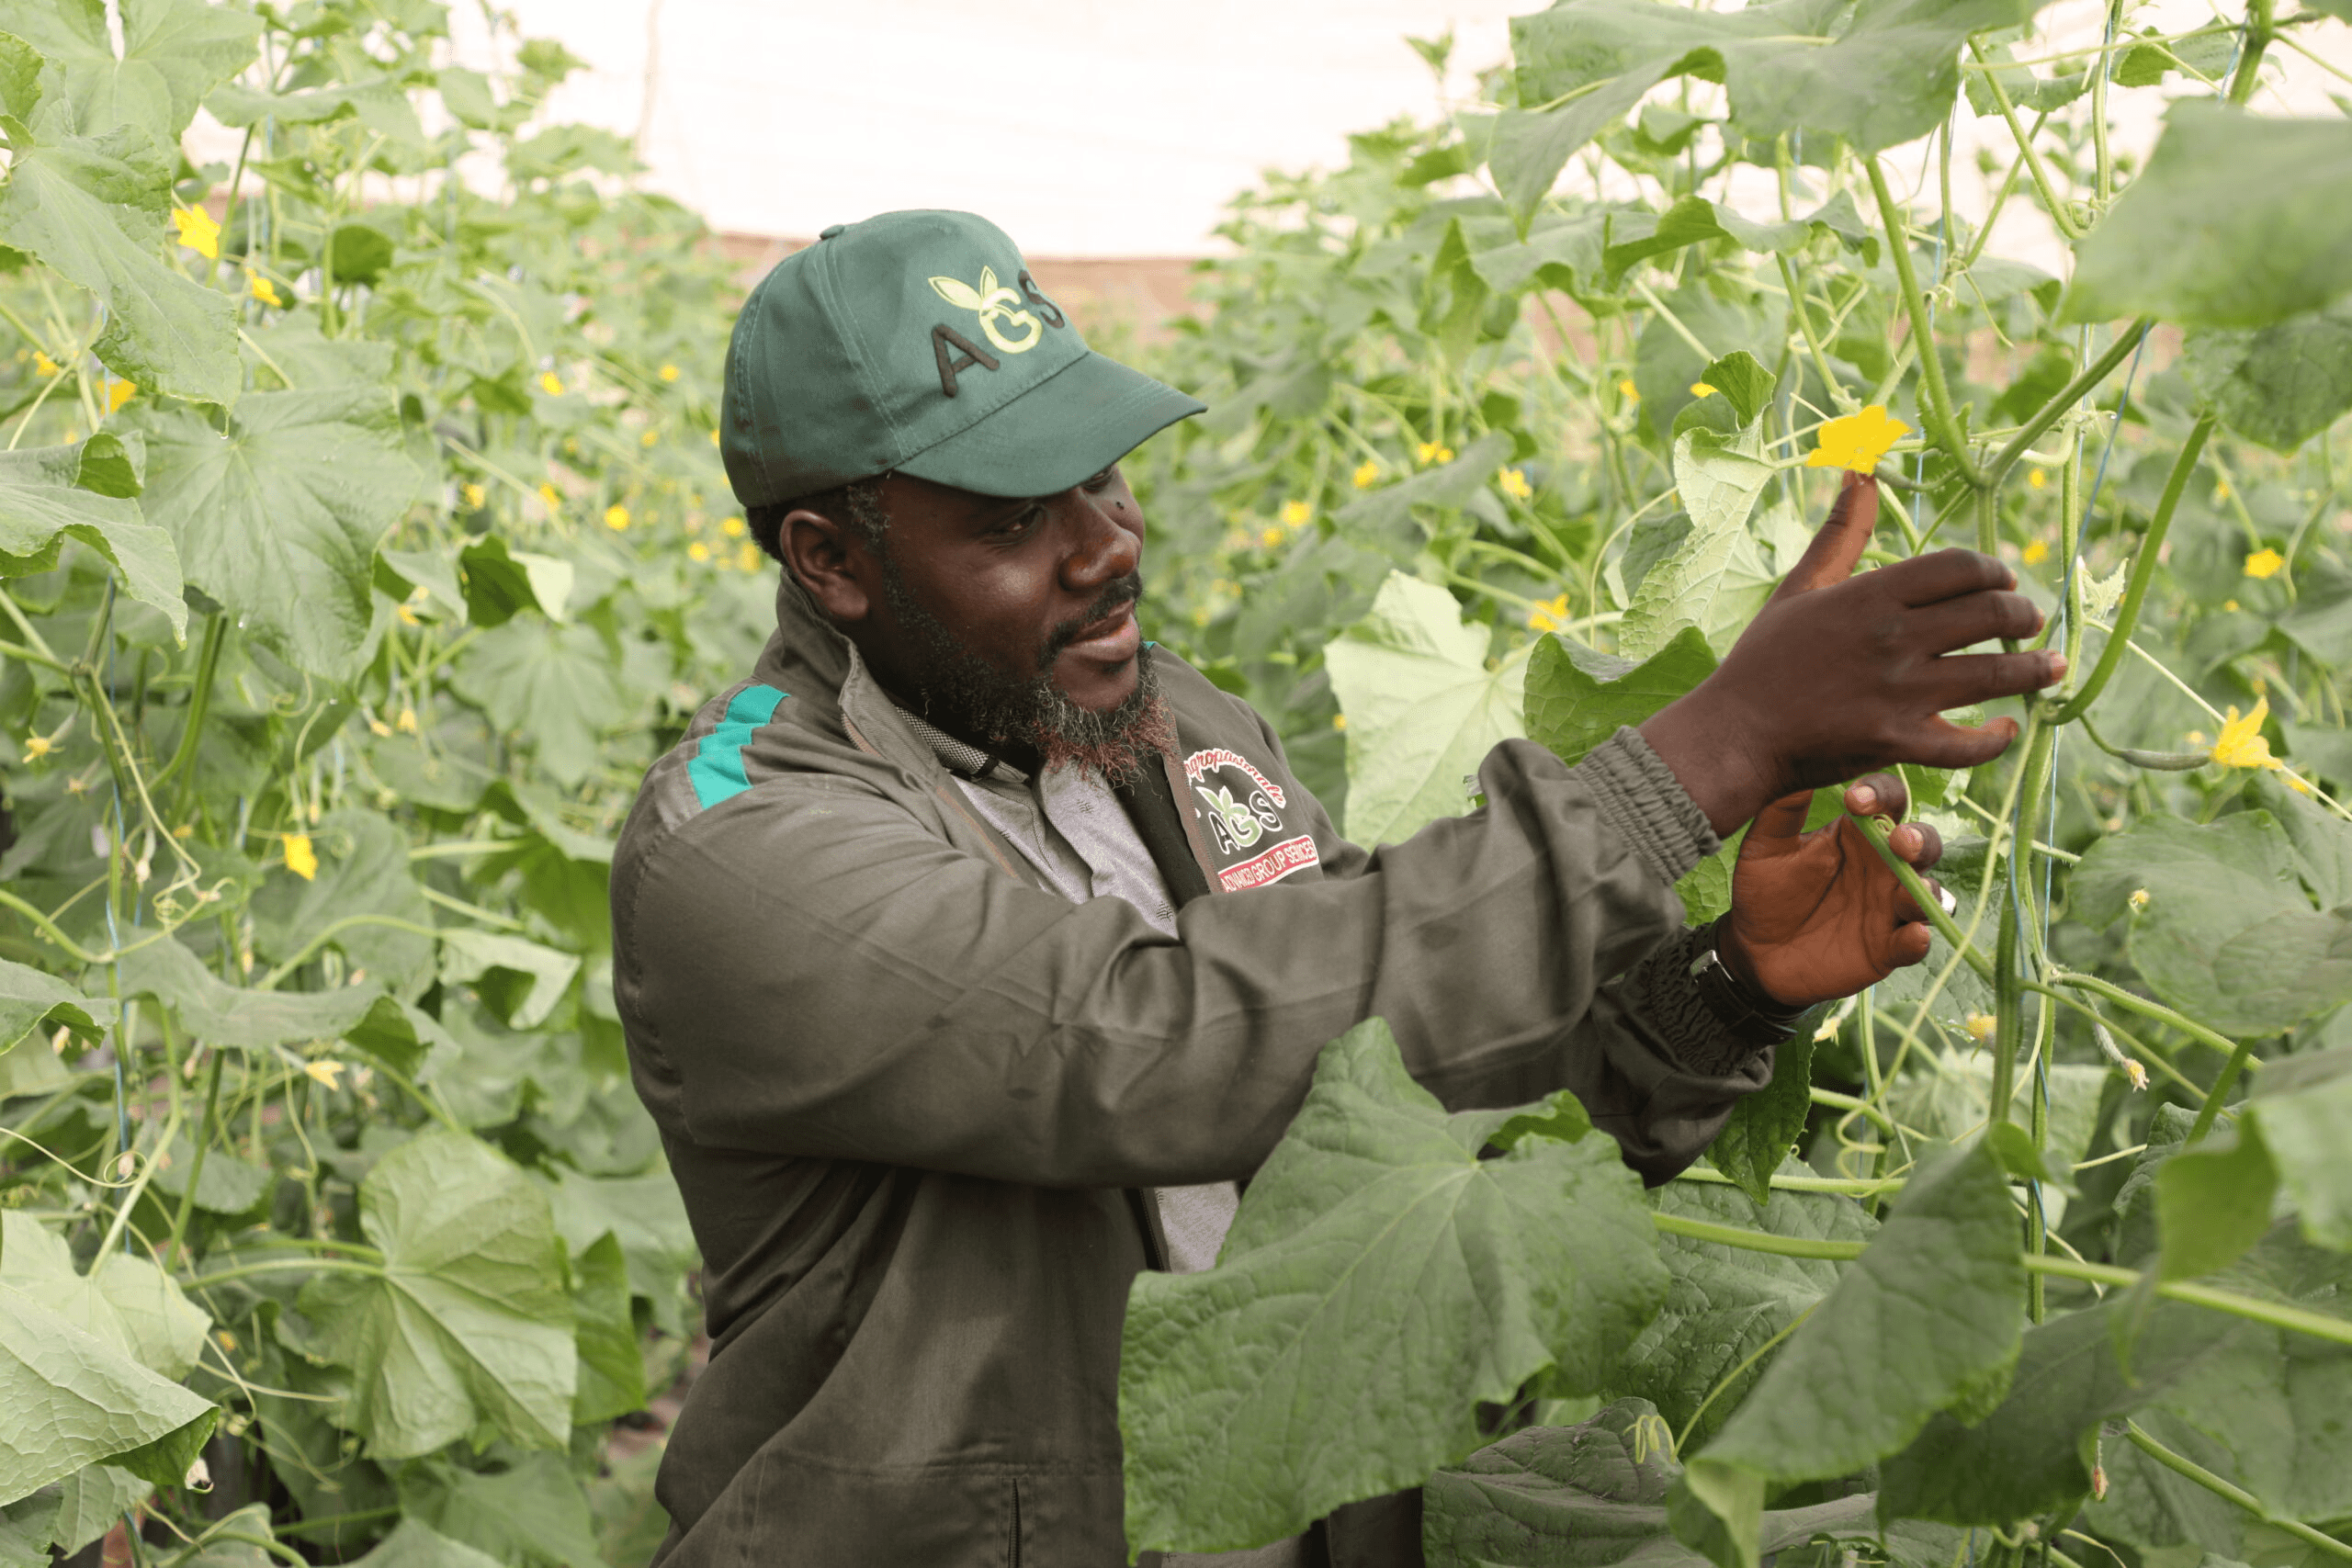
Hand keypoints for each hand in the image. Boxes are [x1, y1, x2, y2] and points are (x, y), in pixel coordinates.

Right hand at [1641, 471, 2062, 836]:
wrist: (1733, 733)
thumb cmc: (1763, 658)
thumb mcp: (1801, 586)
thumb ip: (1842, 532)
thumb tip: (1861, 469)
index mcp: (1872, 595)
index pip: (1962, 568)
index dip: (1996, 572)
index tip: (2004, 584)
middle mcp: (1893, 638)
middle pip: (1993, 614)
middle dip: (2025, 615)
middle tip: (2029, 623)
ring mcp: (1899, 693)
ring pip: (1995, 674)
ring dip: (2034, 669)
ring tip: (2050, 667)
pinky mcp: (1897, 743)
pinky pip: (1967, 744)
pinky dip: (1996, 738)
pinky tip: (2007, 728)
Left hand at [1719, 772, 1945, 1009]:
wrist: (1754, 951)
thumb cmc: (1765, 890)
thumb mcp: (1764, 847)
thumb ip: (1782, 810)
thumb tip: (1795, 758)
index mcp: (1858, 834)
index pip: (1886, 801)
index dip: (1879, 794)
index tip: (1853, 799)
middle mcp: (1884, 866)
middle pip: (1922, 843)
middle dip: (1919, 840)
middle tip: (1899, 841)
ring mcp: (1890, 907)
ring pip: (1930, 891)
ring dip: (1926, 889)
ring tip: (1910, 890)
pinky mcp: (1888, 948)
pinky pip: (1914, 943)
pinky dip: (1918, 939)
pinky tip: (1914, 936)